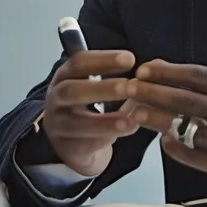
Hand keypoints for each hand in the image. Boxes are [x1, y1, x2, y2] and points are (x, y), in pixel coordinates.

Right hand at [38, 49, 138, 175]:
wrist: (72, 145)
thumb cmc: (88, 110)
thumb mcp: (99, 90)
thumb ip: (122, 82)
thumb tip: (150, 76)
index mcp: (65, 77)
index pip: (79, 63)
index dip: (103, 59)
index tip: (130, 59)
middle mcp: (56, 99)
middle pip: (71, 90)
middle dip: (102, 88)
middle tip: (130, 86)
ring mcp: (57, 125)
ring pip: (75, 123)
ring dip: (105, 121)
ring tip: (132, 119)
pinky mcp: (65, 147)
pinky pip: (83, 144)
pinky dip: (105, 139)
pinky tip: (124, 133)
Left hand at [124, 27, 206, 189]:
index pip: (200, 76)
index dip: (170, 71)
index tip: (147, 67)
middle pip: (187, 100)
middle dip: (153, 92)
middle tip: (129, 86)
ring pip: (187, 128)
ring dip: (158, 120)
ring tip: (135, 112)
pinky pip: (195, 157)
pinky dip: (176, 148)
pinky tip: (163, 139)